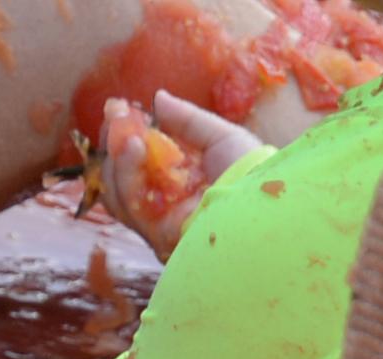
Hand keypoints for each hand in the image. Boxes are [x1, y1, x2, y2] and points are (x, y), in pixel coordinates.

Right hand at [93, 90, 266, 259]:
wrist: (268, 202)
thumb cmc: (254, 173)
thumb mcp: (220, 137)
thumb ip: (186, 119)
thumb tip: (158, 98)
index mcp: (177, 183)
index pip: (137, 163)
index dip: (123, 136)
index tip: (118, 109)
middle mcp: (165, 207)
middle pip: (119, 180)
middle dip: (114, 145)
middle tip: (117, 116)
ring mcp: (160, 225)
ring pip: (118, 195)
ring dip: (118, 159)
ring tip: (129, 133)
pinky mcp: (161, 238)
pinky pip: (129, 208)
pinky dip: (126, 175)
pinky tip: (134, 147)